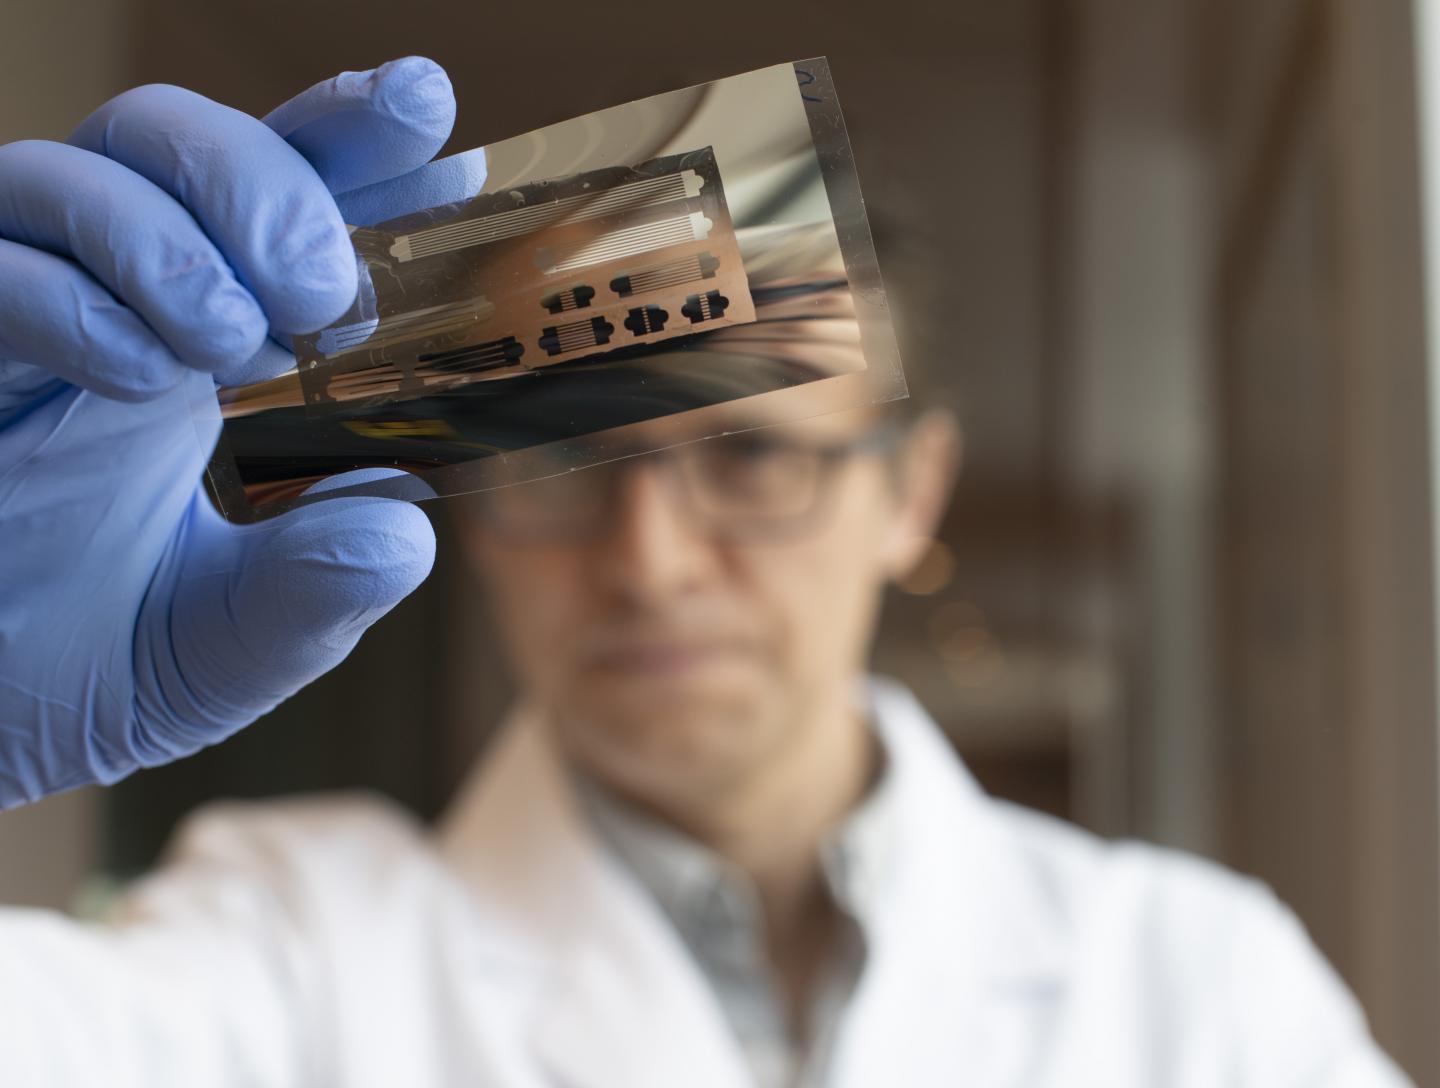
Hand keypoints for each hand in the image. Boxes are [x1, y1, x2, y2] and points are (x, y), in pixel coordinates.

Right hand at [0, 58, 486, 806]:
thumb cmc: (88, 672)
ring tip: (235, 347)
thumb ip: (319, 588)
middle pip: (172, 139)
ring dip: (175, 245)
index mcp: (202, 346)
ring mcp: (11, 316)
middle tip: (321, 294)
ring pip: (71, 171)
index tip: (431, 124)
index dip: (353, 149)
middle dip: (268, 185)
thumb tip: (404, 527)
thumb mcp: (235, 643)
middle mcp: (107, 305)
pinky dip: (73, 303)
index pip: (278, 206)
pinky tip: (140, 379)